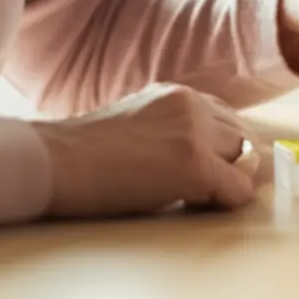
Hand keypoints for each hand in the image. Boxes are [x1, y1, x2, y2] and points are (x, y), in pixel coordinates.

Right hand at [34, 84, 259, 218]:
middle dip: (228, 165)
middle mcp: (193, 104)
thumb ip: (172, 128)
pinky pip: (239, 191)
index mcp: (177, 94)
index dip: (221, 150)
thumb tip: (202, 156)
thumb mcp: (137, 121)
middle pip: (242, 139)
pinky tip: (191, 204)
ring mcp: (196, 133)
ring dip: (225, 183)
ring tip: (187, 195)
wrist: (53, 161)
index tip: (202, 170)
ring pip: (245, 162)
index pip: (227, 120)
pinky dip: (225, 203)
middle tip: (196, 189)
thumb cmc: (82, 153)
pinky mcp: (196, 165)